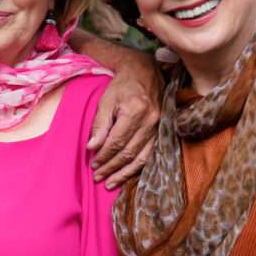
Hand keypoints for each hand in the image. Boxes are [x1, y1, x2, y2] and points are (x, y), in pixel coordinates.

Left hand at [87, 54, 160, 187]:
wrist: (145, 72)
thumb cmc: (122, 86)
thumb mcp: (106, 100)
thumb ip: (100, 124)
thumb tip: (92, 147)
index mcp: (135, 111)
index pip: (117, 142)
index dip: (104, 156)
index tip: (93, 164)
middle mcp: (151, 121)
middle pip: (129, 152)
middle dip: (112, 167)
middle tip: (98, 177)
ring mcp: (159, 126)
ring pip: (142, 157)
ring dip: (125, 172)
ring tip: (111, 183)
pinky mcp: (163, 130)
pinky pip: (152, 154)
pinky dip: (139, 166)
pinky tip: (128, 174)